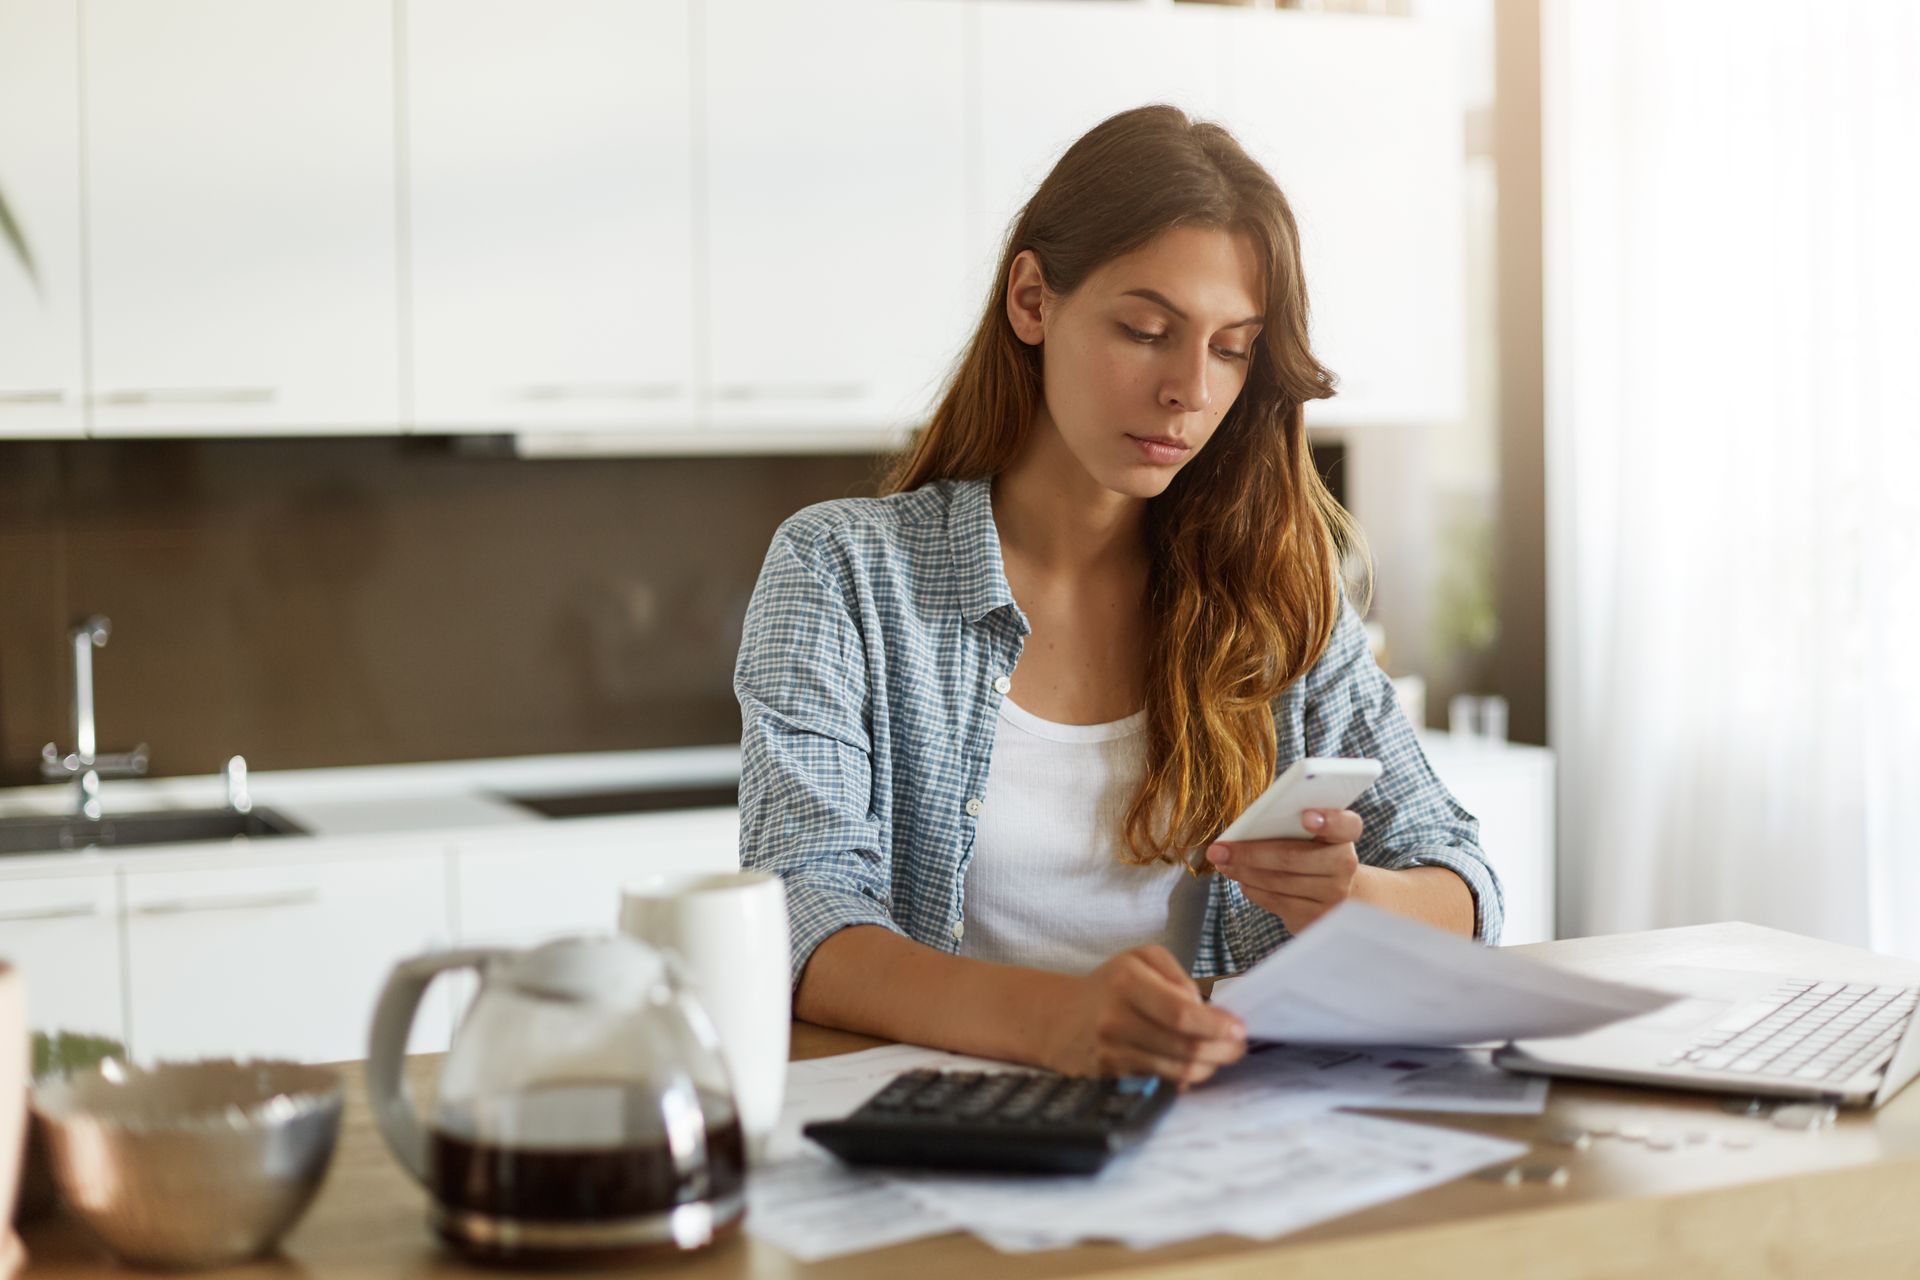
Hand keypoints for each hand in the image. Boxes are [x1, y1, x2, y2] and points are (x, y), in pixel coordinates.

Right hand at [1041, 944, 1247, 1083]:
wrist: (1059, 1017)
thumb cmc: (1109, 985)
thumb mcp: (1140, 958)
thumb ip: (1177, 975)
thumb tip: (1202, 1008)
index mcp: (1126, 983)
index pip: (1180, 1013)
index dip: (1215, 1025)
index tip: (1239, 1029)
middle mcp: (1116, 1020)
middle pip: (1183, 1047)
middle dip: (1221, 1050)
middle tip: (1238, 1046)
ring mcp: (1112, 1052)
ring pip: (1176, 1071)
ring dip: (1208, 1066)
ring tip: (1219, 1055)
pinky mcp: (1111, 1076)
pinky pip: (1161, 1082)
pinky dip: (1184, 1077)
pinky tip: (1192, 1065)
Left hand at [1205, 807, 1363, 934]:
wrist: (1336, 890)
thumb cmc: (1311, 851)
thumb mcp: (1309, 834)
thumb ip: (1288, 824)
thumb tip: (1244, 828)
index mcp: (1344, 835)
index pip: (1346, 825)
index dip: (1329, 820)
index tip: (1306, 817)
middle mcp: (1345, 866)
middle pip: (1292, 857)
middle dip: (1249, 853)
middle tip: (1218, 849)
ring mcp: (1334, 896)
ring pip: (1278, 882)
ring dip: (1243, 872)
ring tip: (1222, 863)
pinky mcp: (1317, 918)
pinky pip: (1277, 902)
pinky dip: (1253, 889)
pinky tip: (1240, 879)